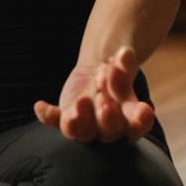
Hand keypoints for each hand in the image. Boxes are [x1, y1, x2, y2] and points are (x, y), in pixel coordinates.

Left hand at [34, 45, 155, 144]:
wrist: (99, 74)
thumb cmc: (118, 71)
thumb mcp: (123, 64)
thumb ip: (125, 63)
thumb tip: (124, 54)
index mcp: (129, 117)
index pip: (137, 126)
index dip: (140, 121)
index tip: (145, 109)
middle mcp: (108, 127)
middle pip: (109, 131)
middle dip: (107, 116)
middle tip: (105, 98)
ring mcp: (85, 124)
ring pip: (82, 131)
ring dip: (79, 120)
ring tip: (80, 102)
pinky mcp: (66, 117)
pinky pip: (55, 121)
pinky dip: (48, 115)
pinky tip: (40, 106)